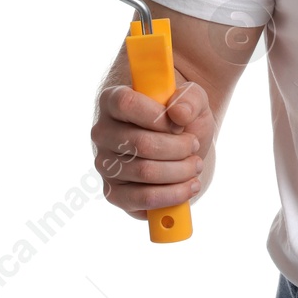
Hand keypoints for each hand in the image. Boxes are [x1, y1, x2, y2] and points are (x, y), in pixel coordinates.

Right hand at [91, 78, 211, 217]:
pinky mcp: (113, 193)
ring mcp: (105, 165)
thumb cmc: (181, 117)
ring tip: (196, 164)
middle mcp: (102, 133)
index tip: (180, 124)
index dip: (158, 116)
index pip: (126, 104)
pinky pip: (142, 199)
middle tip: (194, 145)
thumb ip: (190, 98)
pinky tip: (190, 186)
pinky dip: (173, 194)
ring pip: (145, 171)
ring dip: (181, 170)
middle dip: (178, 148)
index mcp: (112, 100)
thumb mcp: (193, 98)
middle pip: (140, 143)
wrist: (181, 145)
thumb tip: (179, 114)